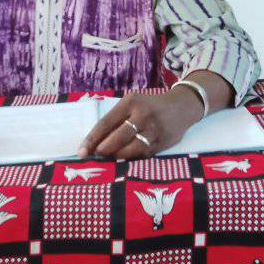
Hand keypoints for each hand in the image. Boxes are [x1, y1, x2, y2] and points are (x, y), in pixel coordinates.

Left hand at [79, 89, 203, 159]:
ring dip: (116, 157)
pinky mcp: (163, 142)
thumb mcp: (132, 103)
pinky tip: (124, 160)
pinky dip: (131, 159)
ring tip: (109, 158)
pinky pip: (143, 155)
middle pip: (117, 138)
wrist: (181, 107)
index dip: (92, 139)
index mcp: (130, 103)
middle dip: (103, 150)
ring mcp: (154, 130)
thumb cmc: (149, 106)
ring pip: (131, 150)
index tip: (81, 151)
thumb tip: (95, 141)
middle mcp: (143, 115)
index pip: (106, 123)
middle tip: (95, 156)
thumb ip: (116, 118)